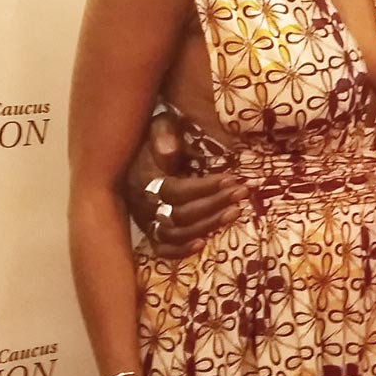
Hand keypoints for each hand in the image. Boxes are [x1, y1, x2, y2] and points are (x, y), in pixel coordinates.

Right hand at [123, 111, 245, 257]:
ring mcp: (146, 221)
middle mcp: (143, 204)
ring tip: (235, 212)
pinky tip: (204, 243)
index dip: (205, 188)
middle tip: (241, 193)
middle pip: (179, 215)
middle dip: (214, 205)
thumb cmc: (155, 136)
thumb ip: (162, 132)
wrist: (133, 154)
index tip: (232, 177)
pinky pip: (162, 250)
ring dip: (207, 226)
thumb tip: (169, 151)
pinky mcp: (150, 232)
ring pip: (175, 234)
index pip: (176, 191)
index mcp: (144, 178)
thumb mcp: (158, 124)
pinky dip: (181, 251)